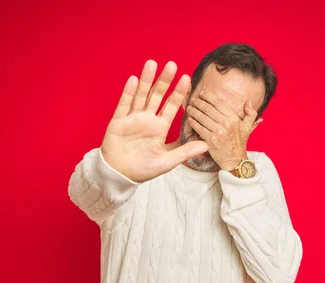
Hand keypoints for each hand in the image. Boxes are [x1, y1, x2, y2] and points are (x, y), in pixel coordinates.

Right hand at [101, 60, 208, 182]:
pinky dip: (129, 93)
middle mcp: (147, 119)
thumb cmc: (143, 169)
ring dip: (146, 80)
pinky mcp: (118, 122)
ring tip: (152, 63)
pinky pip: (124, 105)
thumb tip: (206, 145)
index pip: (171, 107)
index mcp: (159, 128)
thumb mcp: (167, 162)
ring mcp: (132, 119)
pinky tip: (134, 80)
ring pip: (141, 95)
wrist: (120, 176)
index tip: (187, 79)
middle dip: (164, 81)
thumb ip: (184, 152)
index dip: (179, 94)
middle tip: (173, 65)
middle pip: (157, 96)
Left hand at [185, 90, 257, 170]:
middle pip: (208, 108)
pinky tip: (190, 119)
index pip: (219, 102)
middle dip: (198, 102)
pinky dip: (193, 122)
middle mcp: (225, 123)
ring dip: (193, 111)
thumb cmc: (240, 143)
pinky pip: (199, 128)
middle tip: (193, 100)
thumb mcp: (248, 127)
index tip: (202, 93)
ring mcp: (217, 132)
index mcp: (233, 118)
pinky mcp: (210, 140)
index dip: (208, 96)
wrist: (235, 160)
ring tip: (189, 108)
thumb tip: (248, 102)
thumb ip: (250, 113)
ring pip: (201, 117)